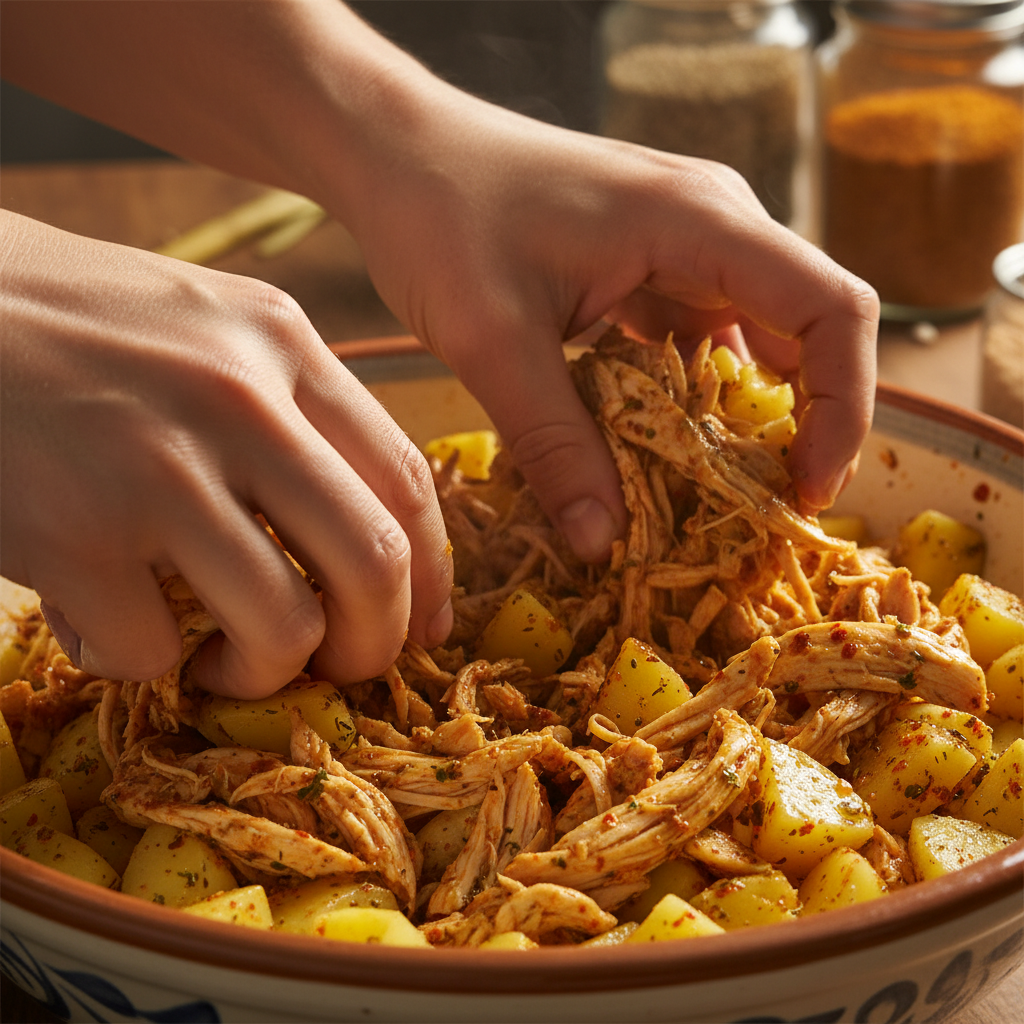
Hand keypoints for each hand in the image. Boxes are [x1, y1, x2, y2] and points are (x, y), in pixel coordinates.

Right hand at [0, 211, 452, 696]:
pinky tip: (100, 619)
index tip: (422, 627)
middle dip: (373, 645)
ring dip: (261, 672)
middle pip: (374, 562)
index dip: (430, 574)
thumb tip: (362, 526)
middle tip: (340, 667)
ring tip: (217, 656)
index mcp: (281, 344)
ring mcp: (156, 467)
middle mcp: (238, 400)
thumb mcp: (205, 326)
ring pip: (282, 628)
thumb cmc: (70, 321)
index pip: (405, 478)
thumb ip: (288, 408)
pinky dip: (136, 660)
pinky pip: (150, 651)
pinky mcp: (73, 534)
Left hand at [333, 85, 878, 540]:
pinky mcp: (646, 267)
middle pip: (805, 329)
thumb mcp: (494, 341)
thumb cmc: (440, 216)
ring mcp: (681, 245)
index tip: (805, 487)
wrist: (395, 154)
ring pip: (749, 342)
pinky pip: (693, 342)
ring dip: (738, 420)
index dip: (843, 406)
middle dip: (799, 425)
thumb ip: (554, 444)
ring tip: (712, 496)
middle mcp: (711, 225)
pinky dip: (687, 401)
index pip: (830, 310)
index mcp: (699, 222)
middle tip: (763, 510)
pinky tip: (656, 449)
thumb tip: (604, 543)